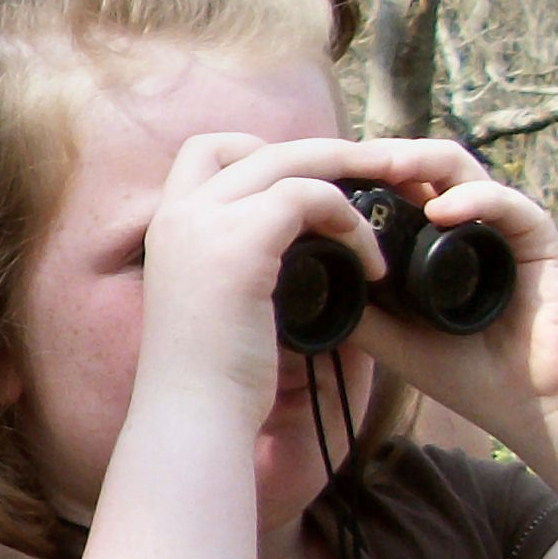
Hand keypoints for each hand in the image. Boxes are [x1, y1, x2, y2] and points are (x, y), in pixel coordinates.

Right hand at [136, 132, 391, 420]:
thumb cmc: (211, 374)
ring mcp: (205, 223)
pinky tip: (370, 261)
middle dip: (323, 154)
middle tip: (375, 173)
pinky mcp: (240, 241)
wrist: (194, 412)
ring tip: (389, 201)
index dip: (258, 153)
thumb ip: (241, 261)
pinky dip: (349, 222)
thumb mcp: (215, 299)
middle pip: (256, 146)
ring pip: (290, 161)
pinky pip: (310, 198)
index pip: (207, 151)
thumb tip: (301, 248)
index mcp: (168, 225)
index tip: (302, 185)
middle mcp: (178, 213)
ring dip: (347, 175)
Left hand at [338, 141, 557, 438]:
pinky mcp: (539, 238)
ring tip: (384, 168)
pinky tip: (443, 211)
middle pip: (417, 165)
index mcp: (427, 238)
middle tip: (338, 161)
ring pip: (458, 169)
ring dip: (419, 161)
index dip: (352, 175)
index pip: (389, 186)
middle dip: (377, 156)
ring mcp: (500, 225)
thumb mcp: (392, 339)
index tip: (309, 179)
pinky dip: (474, 200)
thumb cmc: (467, 372)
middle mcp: (463, 222)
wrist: (534, 404)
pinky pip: (508, 205)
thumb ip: (354, 308)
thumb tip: (296, 285)